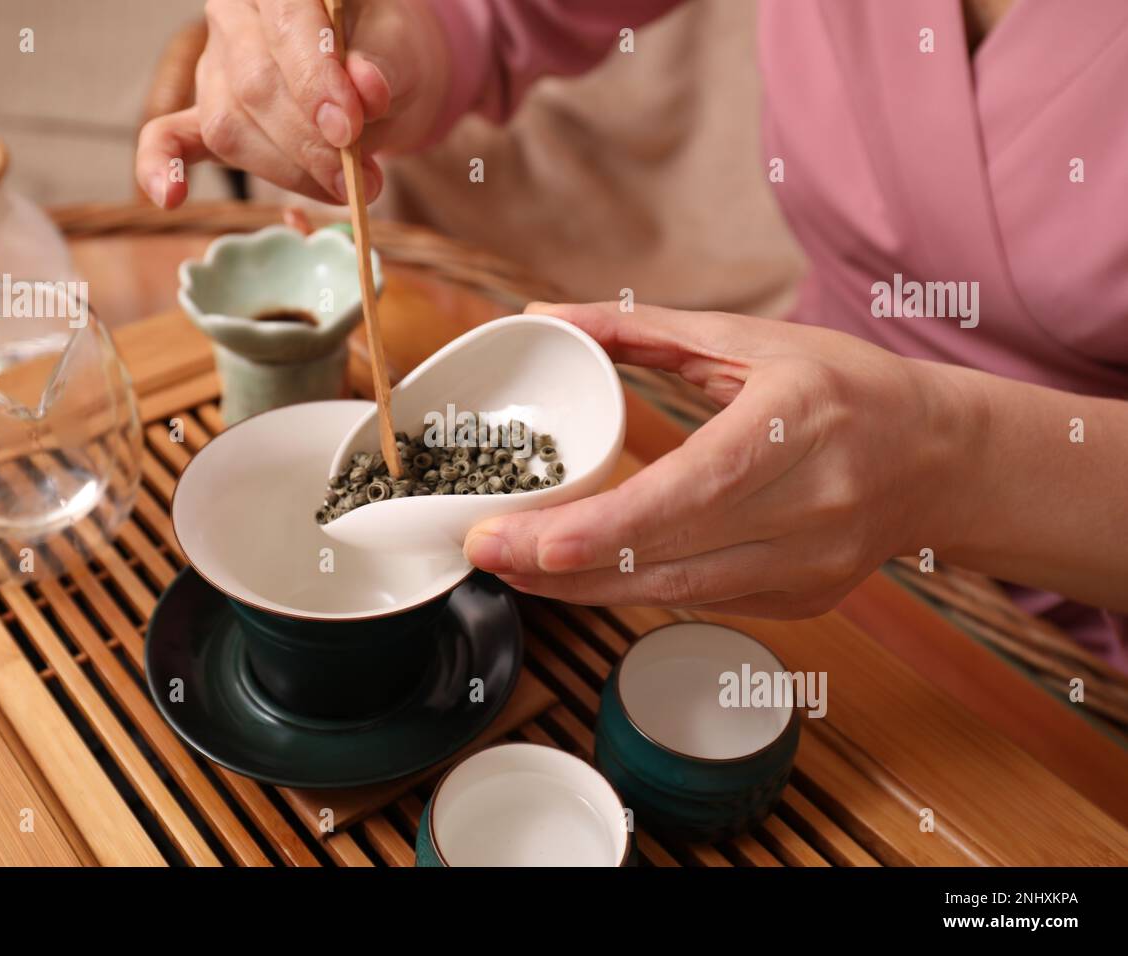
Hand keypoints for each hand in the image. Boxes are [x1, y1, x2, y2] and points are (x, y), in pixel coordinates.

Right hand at [136, 0, 448, 206]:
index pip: (287, 26)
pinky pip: (167, 137)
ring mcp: (213, 68)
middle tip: (360, 179)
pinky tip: (170, 196)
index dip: (315, 83)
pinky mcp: (205, 114)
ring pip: (230, 127)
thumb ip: (383, 65)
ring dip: (288, 172)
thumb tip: (366, 91)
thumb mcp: (398, 51)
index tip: (348, 130)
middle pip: (254, 86)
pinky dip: (163, 167)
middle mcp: (234, 17)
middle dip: (310, 144)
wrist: (375, 77)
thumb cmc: (383, 53)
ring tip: (344, 189)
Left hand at [463, 302, 974, 617]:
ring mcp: (811, 565)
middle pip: (671, 556)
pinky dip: (633, 588)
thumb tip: (544, 316)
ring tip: (514, 569)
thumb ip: (640, 331)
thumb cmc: (839, 385)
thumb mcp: (746, 338)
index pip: (692, 489)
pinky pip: (699, 602)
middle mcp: (813, 504)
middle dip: (564, 564)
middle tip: (485, 551)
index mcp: (799, 421)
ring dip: (585, 587)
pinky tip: (580, 575)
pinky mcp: (802, 600)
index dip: (607, 527)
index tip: (529, 541)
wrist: (934, 457)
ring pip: (676, 595)